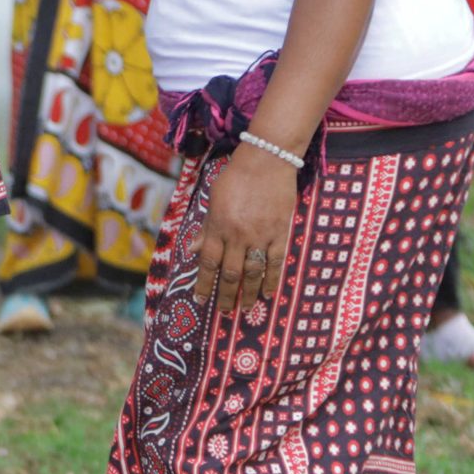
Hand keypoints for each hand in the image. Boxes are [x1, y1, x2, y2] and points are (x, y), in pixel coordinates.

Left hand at [190, 148, 298, 314]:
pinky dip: (272, 281)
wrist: (266, 160)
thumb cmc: (236, 177)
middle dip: (225, 296)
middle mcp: (237, 235)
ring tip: (245, 309)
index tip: (201, 299)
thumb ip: (205, 227)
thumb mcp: (213, 200)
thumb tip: (194, 249)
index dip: (204, 284)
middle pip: (230, 274)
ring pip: (253, 273)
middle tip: (224, 312)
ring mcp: (260, 236)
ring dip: (248, 294)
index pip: (208, 263)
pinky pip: (275, 263)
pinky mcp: (280, 233)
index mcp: (217, 227)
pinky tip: (269, 295)